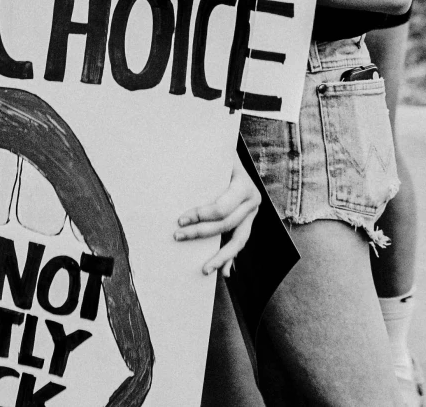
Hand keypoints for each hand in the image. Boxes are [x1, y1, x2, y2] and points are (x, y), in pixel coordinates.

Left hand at [174, 158, 260, 275]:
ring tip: (204, 270)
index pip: (222, 208)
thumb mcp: (215, 155)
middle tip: (178, 236)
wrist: (232, 154)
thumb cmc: (218, 153)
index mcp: (245, 185)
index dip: (201, 215)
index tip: (181, 219)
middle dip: (201, 233)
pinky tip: (224, 272)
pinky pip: (239, 242)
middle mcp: (252, 201)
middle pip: (226, 225)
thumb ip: (201, 161)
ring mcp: (251, 214)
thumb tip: (173, 162)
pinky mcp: (247, 222)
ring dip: (221, 257)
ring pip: (239, 241)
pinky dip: (231, 258)